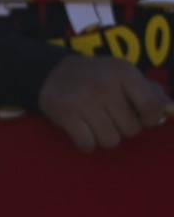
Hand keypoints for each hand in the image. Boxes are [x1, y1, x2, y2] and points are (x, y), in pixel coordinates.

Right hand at [38, 56, 172, 151]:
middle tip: (113, 118)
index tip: (143, 118)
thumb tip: (171, 110)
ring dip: (106, 138)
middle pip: (131, 129)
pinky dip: (87, 144)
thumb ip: (150, 91)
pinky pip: (87, 144)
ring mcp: (83, 100)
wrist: (53, 72)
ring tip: (98, 125)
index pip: (152, 106)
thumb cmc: (98, 76)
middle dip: (124, 129)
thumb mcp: (124, 74)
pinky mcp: (65, 114)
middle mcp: (104, 85)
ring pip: (110, 140)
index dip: (152, 119)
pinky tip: (83, 131)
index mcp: (123, 72)